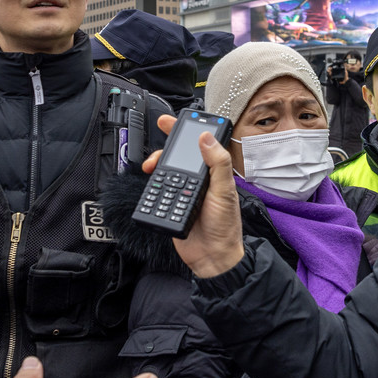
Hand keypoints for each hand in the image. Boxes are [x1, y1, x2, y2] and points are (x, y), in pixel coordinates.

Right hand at [143, 114, 244, 276]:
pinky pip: (157, 192)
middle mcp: (197, 181)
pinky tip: (151, 185)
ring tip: (152, 169)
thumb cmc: (225, 226)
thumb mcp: (225, 191)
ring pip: (164, 173)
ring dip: (156, 167)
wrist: (212, 257)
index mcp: (212, 174)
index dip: (188, 131)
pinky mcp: (171, 207)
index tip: (175, 120)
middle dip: (165, 147)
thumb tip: (206, 138)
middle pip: (177, 157)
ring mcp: (183, 193)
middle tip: (155, 143)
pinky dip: (152, 187)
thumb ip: (218, 164)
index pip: (199, 146)